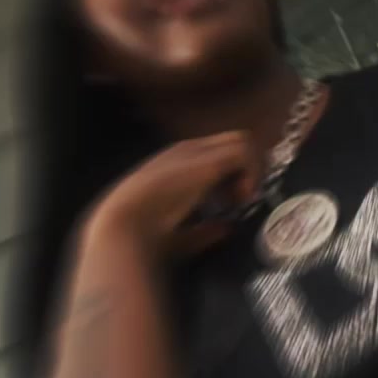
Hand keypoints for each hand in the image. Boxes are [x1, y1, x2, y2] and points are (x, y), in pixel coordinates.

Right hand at [85, 131, 262, 255]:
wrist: (124, 229)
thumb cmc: (145, 236)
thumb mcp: (182, 235)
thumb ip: (205, 231)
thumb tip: (227, 229)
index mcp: (177, 165)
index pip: (217, 156)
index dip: (233, 177)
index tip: (232, 206)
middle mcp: (188, 151)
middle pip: (233, 143)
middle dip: (248, 167)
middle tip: (244, 199)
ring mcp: (197, 151)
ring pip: (242, 141)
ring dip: (253, 168)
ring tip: (243, 197)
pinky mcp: (209, 160)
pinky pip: (245, 151)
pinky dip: (253, 172)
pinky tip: (243, 196)